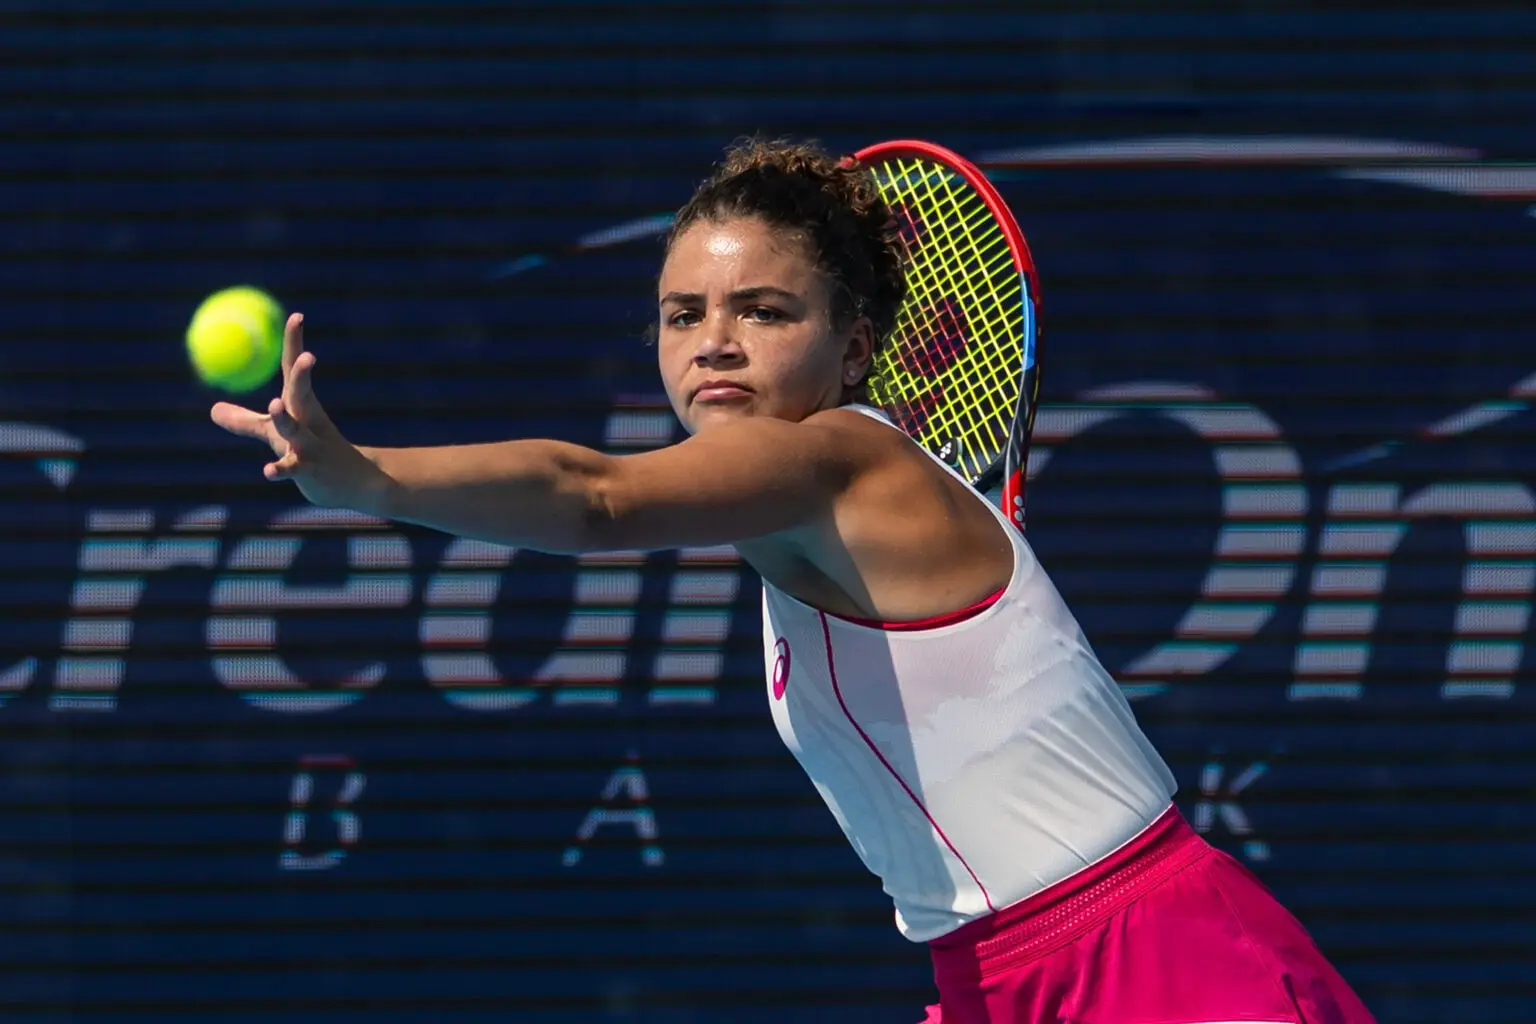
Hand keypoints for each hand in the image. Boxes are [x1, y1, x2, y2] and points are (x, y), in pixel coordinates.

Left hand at [210, 313, 390, 511]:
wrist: (352, 483)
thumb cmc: (311, 453)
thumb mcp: (274, 436)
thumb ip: (244, 422)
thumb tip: (213, 410)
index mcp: (300, 405)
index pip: (294, 370)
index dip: (295, 344)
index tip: (297, 316)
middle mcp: (306, 421)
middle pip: (301, 393)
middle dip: (302, 374)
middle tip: (307, 356)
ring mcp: (309, 446)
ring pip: (295, 430)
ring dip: (285, 418)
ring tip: (275, 404)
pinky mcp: (309, 471)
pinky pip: (292, 469)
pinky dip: (280, 470)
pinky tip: (269, 471)